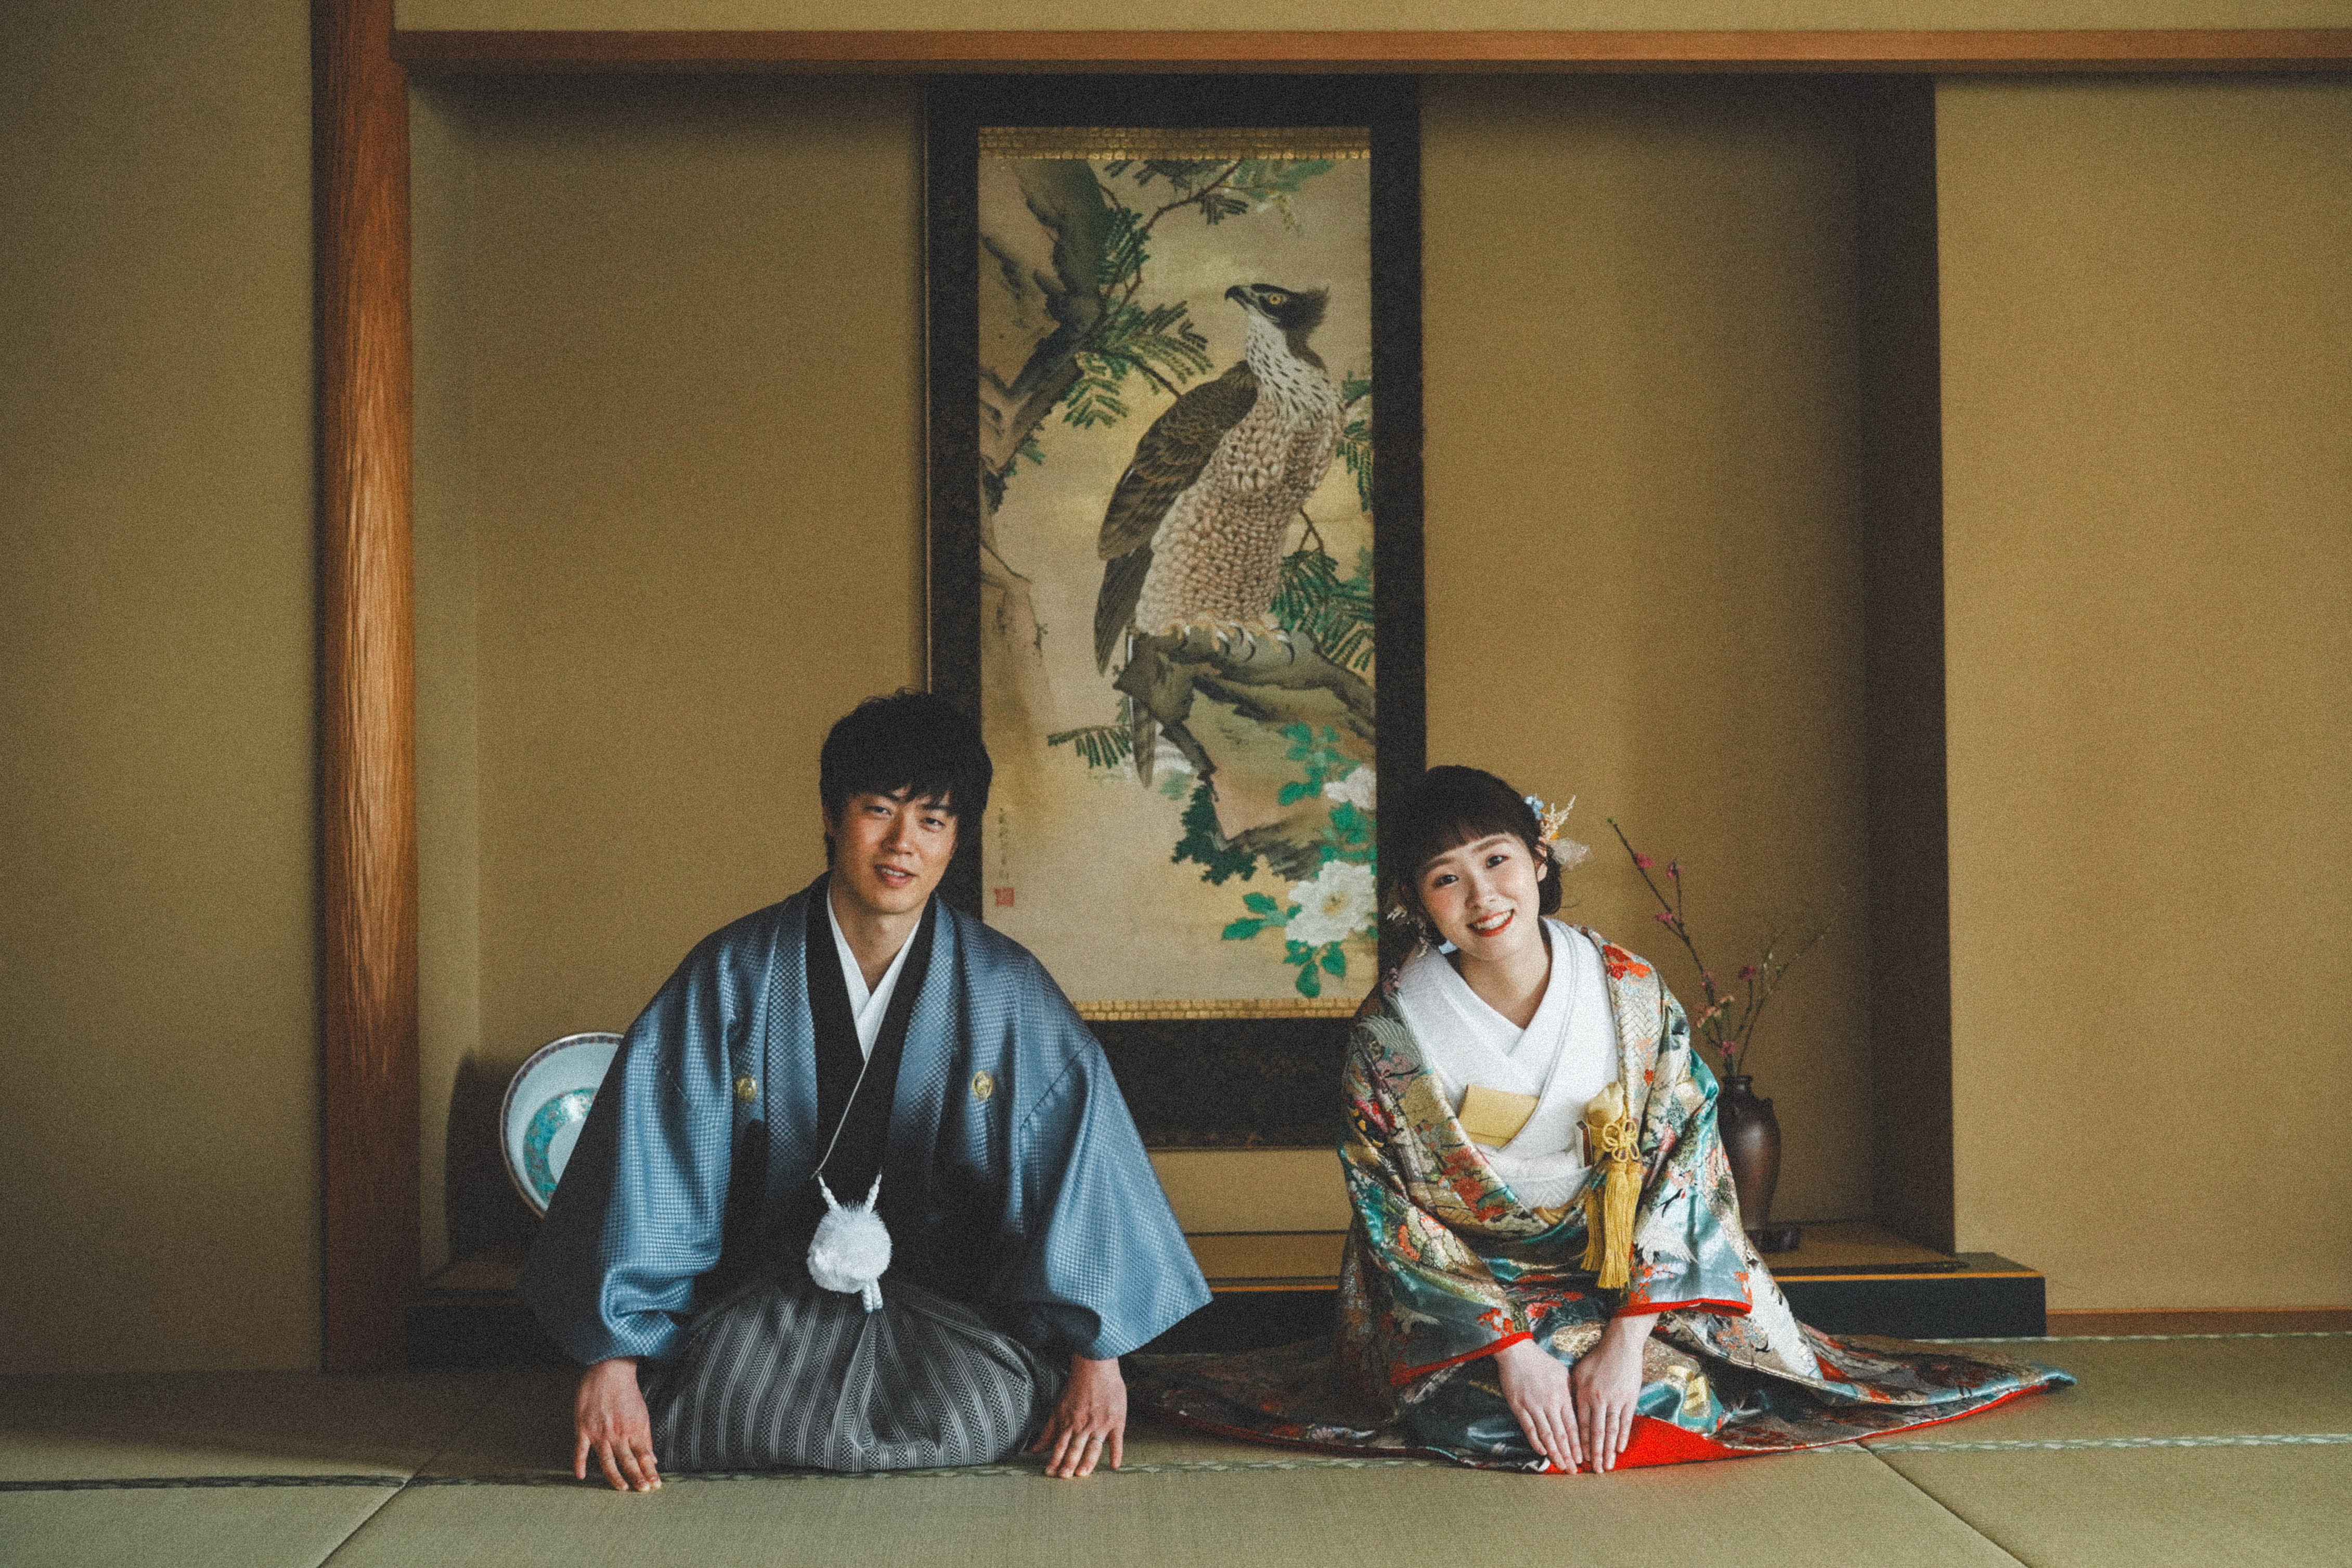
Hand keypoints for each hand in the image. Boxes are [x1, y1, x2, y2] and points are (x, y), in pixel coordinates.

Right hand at [574, 1357, 660, 1491]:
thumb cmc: (627, 1393)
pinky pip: (581, 1450)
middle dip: (637, 1478)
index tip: (655, 1486)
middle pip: (628, 1461)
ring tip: (622, 1489)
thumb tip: (653, 1458)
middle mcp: (618, 1433)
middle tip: (643, 1492)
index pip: (644, 1456)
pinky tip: (581, 1477)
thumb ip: (646, 1437)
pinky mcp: (583, 1428)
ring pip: (607, 1461)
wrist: (609, 1371)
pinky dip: (579, 1464)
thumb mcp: (642, 1414)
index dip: (649, 1472)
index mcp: (634, 1429)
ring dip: (615, 1477)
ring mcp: (599, 1432)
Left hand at [1031, 1354, 1125, 1477]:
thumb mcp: (1058, 1408)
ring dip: (1087, 1461)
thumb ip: (1048, 1430)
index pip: (1059, 1446)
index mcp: (1069, 1423)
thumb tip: (1035, 1449)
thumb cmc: (1076, 1387)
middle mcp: (1083, 1425)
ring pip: (1093, 1447)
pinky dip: (1116, 1453)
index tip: (1050, 1473)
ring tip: (1082, 1474)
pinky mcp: (1116, 1421)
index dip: (1054, 1460)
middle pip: (1074, 1448)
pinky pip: (1116, 1440)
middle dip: (1068, 1464)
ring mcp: (1100, 1424)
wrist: (1096, 1367)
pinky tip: (1115, 1465)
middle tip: (1064, 1478)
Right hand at [1496, 1337, 1581, 1471]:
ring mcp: (1534, 1406)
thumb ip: (1570, 1393)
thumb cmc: (1541, 1362)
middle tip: (1573, 1471)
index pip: (1573, 1427)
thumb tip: (1577, 1409)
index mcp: (1563, 1396)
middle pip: (1562, 1435)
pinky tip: (1542, 1452)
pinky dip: (1536, 1442)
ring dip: (1555, 1453)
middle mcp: (1550, 1404)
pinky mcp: (1518, 1407)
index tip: (1583, 1459)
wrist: (1517, 1352)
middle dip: (1569, 1455)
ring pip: (1547, 1435)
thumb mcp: (1562, 1374)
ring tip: (1560, 1465)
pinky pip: (1529, 1429)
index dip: (1578, 1445)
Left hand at [1569, 1313, 1656, 1472]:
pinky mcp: (1630, 1399)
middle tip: (1595, 1471)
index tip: (1578, 1458)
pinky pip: (1625, 1421)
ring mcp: (1616, 1400)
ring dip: (1608, 1450)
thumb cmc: (1598, 1358)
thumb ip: (1574, 1392)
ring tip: (1608, 1466)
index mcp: (1584, 1394)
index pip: (1580, 1424)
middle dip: (1595, 1453)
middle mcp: (1599, 1400)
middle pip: (1596, 1432)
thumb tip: (1568, 1410)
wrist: (1621, 1345)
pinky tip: (1619, 1449)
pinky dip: (1622, 1436)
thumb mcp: (1579, 1372)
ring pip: (1611, 1430)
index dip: (1579, 1443)